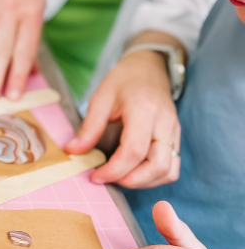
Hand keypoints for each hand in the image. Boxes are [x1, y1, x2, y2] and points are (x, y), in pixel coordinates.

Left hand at [64, 50, 178, 187]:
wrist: (150, 67)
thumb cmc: (125, 79)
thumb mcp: (101, 97)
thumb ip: (89, 127)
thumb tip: (72, 151)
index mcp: (144, 111)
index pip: (134, 151)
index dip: (114, 170)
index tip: (96, 176)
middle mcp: (165, 124)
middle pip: (159, 166)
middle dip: (132, 181)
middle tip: (107, 178)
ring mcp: (174, 132)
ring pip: (169, 171)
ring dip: (144, 182)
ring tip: (119, 176)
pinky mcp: (176, 138)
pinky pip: (172, 167)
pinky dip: (154, 177)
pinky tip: (133, 171)